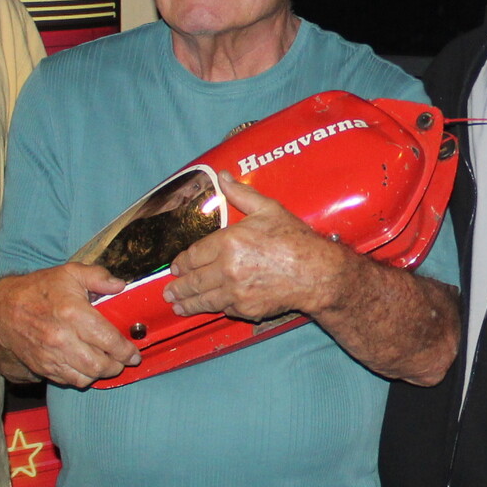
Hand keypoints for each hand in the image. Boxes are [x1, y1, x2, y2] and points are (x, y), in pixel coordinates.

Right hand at [0, 263, 133, 386]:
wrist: (1, 310)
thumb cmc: (38, 290)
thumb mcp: (70, 273)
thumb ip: (98, 277)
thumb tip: (120, 285)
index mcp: (72, 313)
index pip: (108, 340)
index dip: (126, 350)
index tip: (134, 352)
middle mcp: (62, 339)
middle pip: (99, 364)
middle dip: (117, 365)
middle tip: (123, 360)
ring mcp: (50, 356)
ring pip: (86, 377)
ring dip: (101, 374)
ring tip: (108, 364)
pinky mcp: (42, 367)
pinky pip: (69, 381)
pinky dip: (83, 377)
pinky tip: (88, 367)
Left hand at [163, 175, 354, 321]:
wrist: (317, 273)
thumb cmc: (295, 240)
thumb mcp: (269, 210)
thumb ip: (241, 194)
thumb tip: (222, 176)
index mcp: (228, 242)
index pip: (193, 255)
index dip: (181, 263)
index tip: (175, 267)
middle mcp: (226, 269)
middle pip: (193, 281)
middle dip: (178, 287)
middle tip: (170, 292)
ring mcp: (235, 292)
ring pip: (203, 300)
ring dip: (188, 304)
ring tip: (179, 305)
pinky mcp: (246, 309)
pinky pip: (224, 310)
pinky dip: (216, 309)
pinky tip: (209, 309)